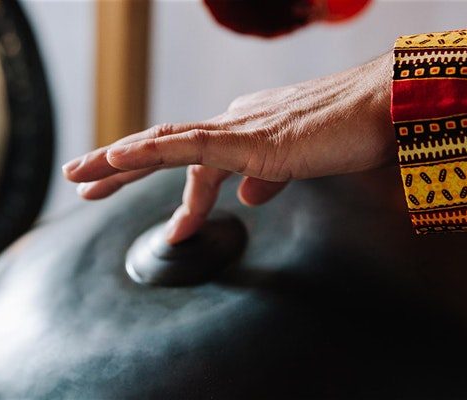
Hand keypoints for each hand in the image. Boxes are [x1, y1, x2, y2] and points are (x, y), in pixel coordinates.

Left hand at [63, 53, 394, 243]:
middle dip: (119, 166)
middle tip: (81, 182)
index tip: (169, 226)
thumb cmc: (354, 132)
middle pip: (163, 145)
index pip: (194, 159)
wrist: (387, 109)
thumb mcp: (301, 164)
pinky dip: (148, 150)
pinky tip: (117, 156)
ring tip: (79, 175)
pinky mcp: (248, 139)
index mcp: (245, 130)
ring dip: (116, 158)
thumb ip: (269, 177)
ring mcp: (238, 129)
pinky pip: (187, 145)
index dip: (170, 185)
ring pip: (162, 141)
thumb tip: (247, 198)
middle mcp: (234, 123)